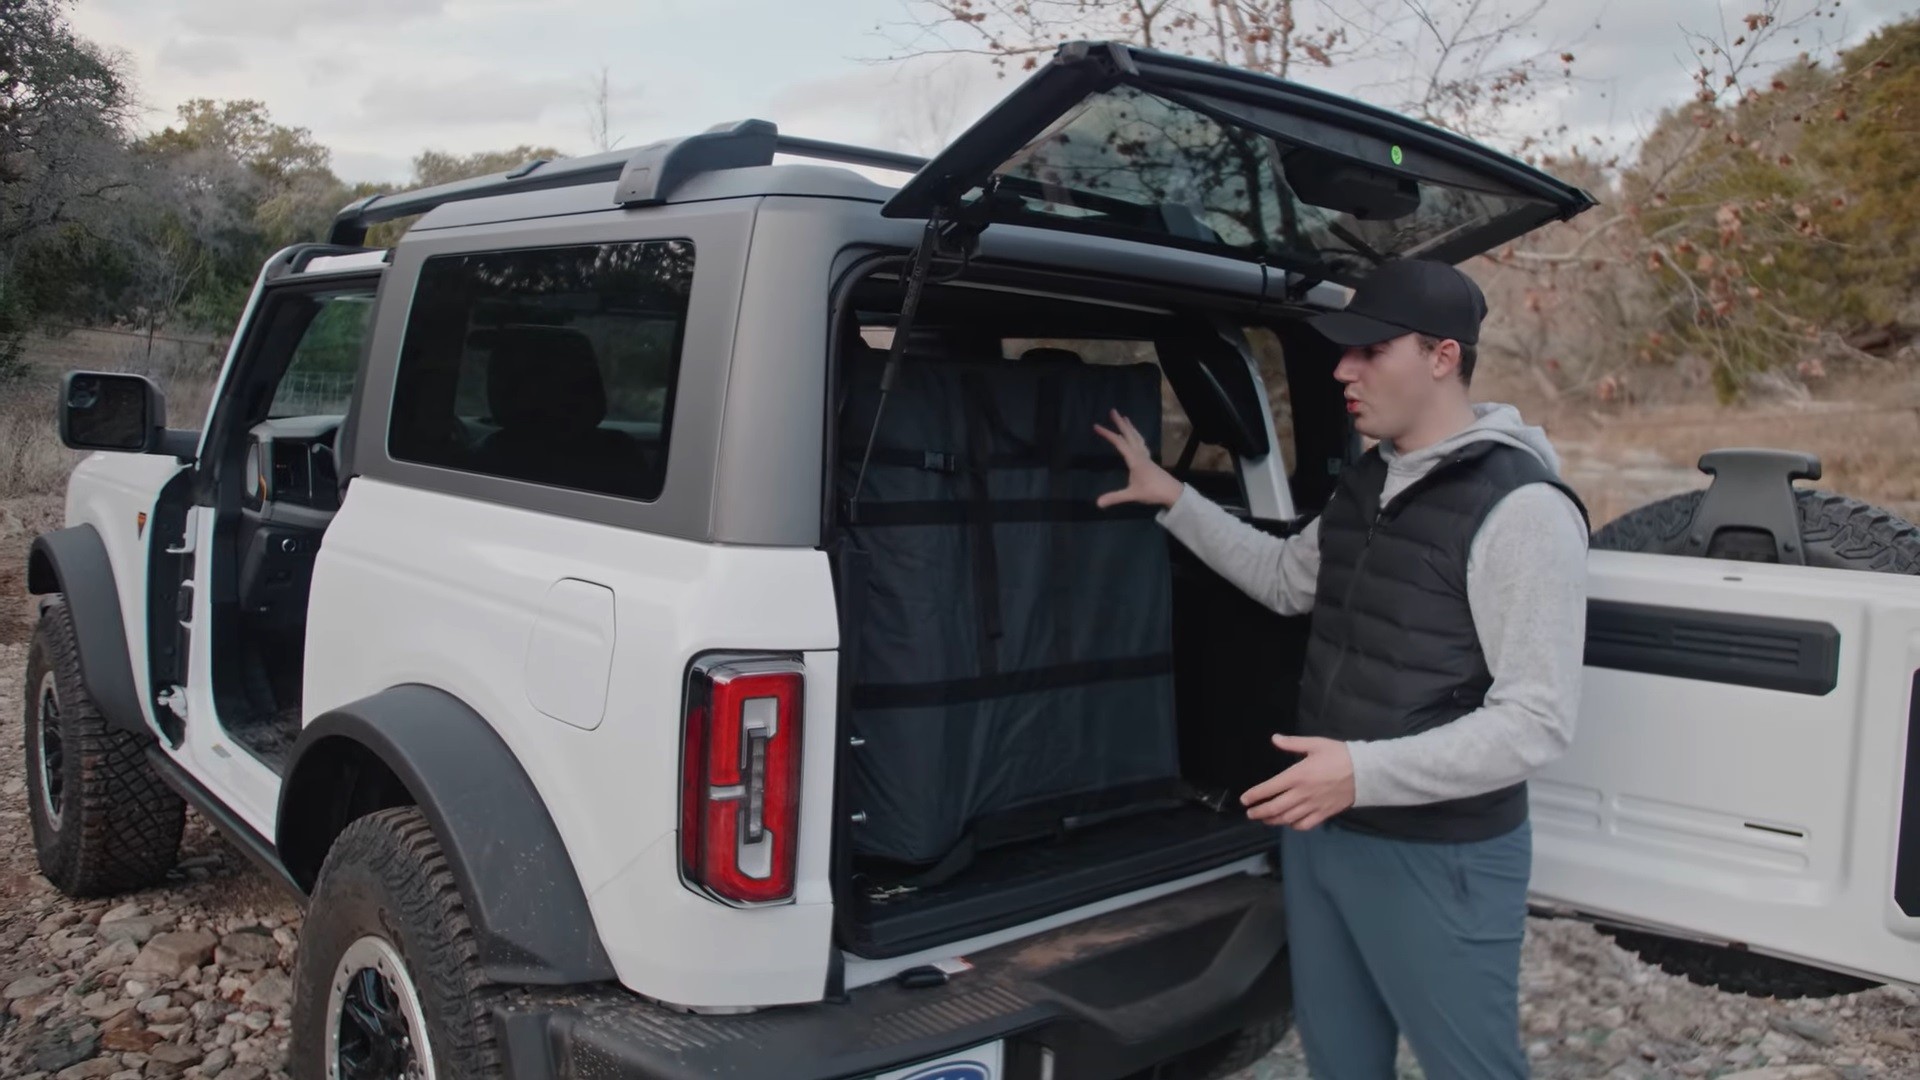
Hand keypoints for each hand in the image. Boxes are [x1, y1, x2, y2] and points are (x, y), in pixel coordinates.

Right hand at [1093, 410, 1183, 508]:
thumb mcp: (1132, 495)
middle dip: (1120, 423)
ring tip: (1125, 418)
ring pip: (1137, 437)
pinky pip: (1141, 443)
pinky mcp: (1150, 460)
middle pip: (1129, 434)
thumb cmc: (1152, 491)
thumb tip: (1097, 503)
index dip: (1107, 434)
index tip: (1096, 426)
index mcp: (1135, 459)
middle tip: (1113, 411)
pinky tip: (1136, 437)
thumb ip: (1115, 497)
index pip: (1119, 443)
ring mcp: (1146, 456)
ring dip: (1130, 427)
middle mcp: (1140, 454)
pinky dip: (1136, 436)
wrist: (1172, 492)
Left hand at [1240, 735, 1355, 830]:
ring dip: (1273, 820)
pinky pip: (1305, 825)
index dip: (1254, 795)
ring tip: (1264, 819)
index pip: (1269, 788)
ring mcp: (1313, 806)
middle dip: (1259, 812)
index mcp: (1297, 775)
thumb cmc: (1340, 755)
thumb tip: (1274, 738)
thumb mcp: (1315, 744)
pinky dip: (1294, 826)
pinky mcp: (1324, 814)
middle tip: (1250, 813)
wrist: (1366, 772)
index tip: (1244, 799)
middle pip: (1275, 808)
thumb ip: (1292, 743)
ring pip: (1287, 819)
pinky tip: (1289, 823)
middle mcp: (1302, 794)